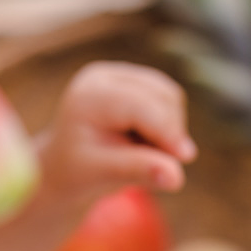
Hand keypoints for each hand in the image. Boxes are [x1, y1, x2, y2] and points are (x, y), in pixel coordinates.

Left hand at [37, 61, 196, 208]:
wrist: (64, 162)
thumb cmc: (77, 170)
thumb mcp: (101, 174)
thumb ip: (137, 170)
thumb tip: (175, 177)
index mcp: (89, 96)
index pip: (140, 106)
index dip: (167, 130)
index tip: (186, 158)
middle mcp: (103, 76)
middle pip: (161, 97)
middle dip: (168, 133)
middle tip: (154, 166)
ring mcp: (119, 73)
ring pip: (169, 95)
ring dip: (169, 129)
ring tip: (141, 151)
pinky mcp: (133, 79)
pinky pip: (168, 98)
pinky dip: (166, 123)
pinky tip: (143, 139)